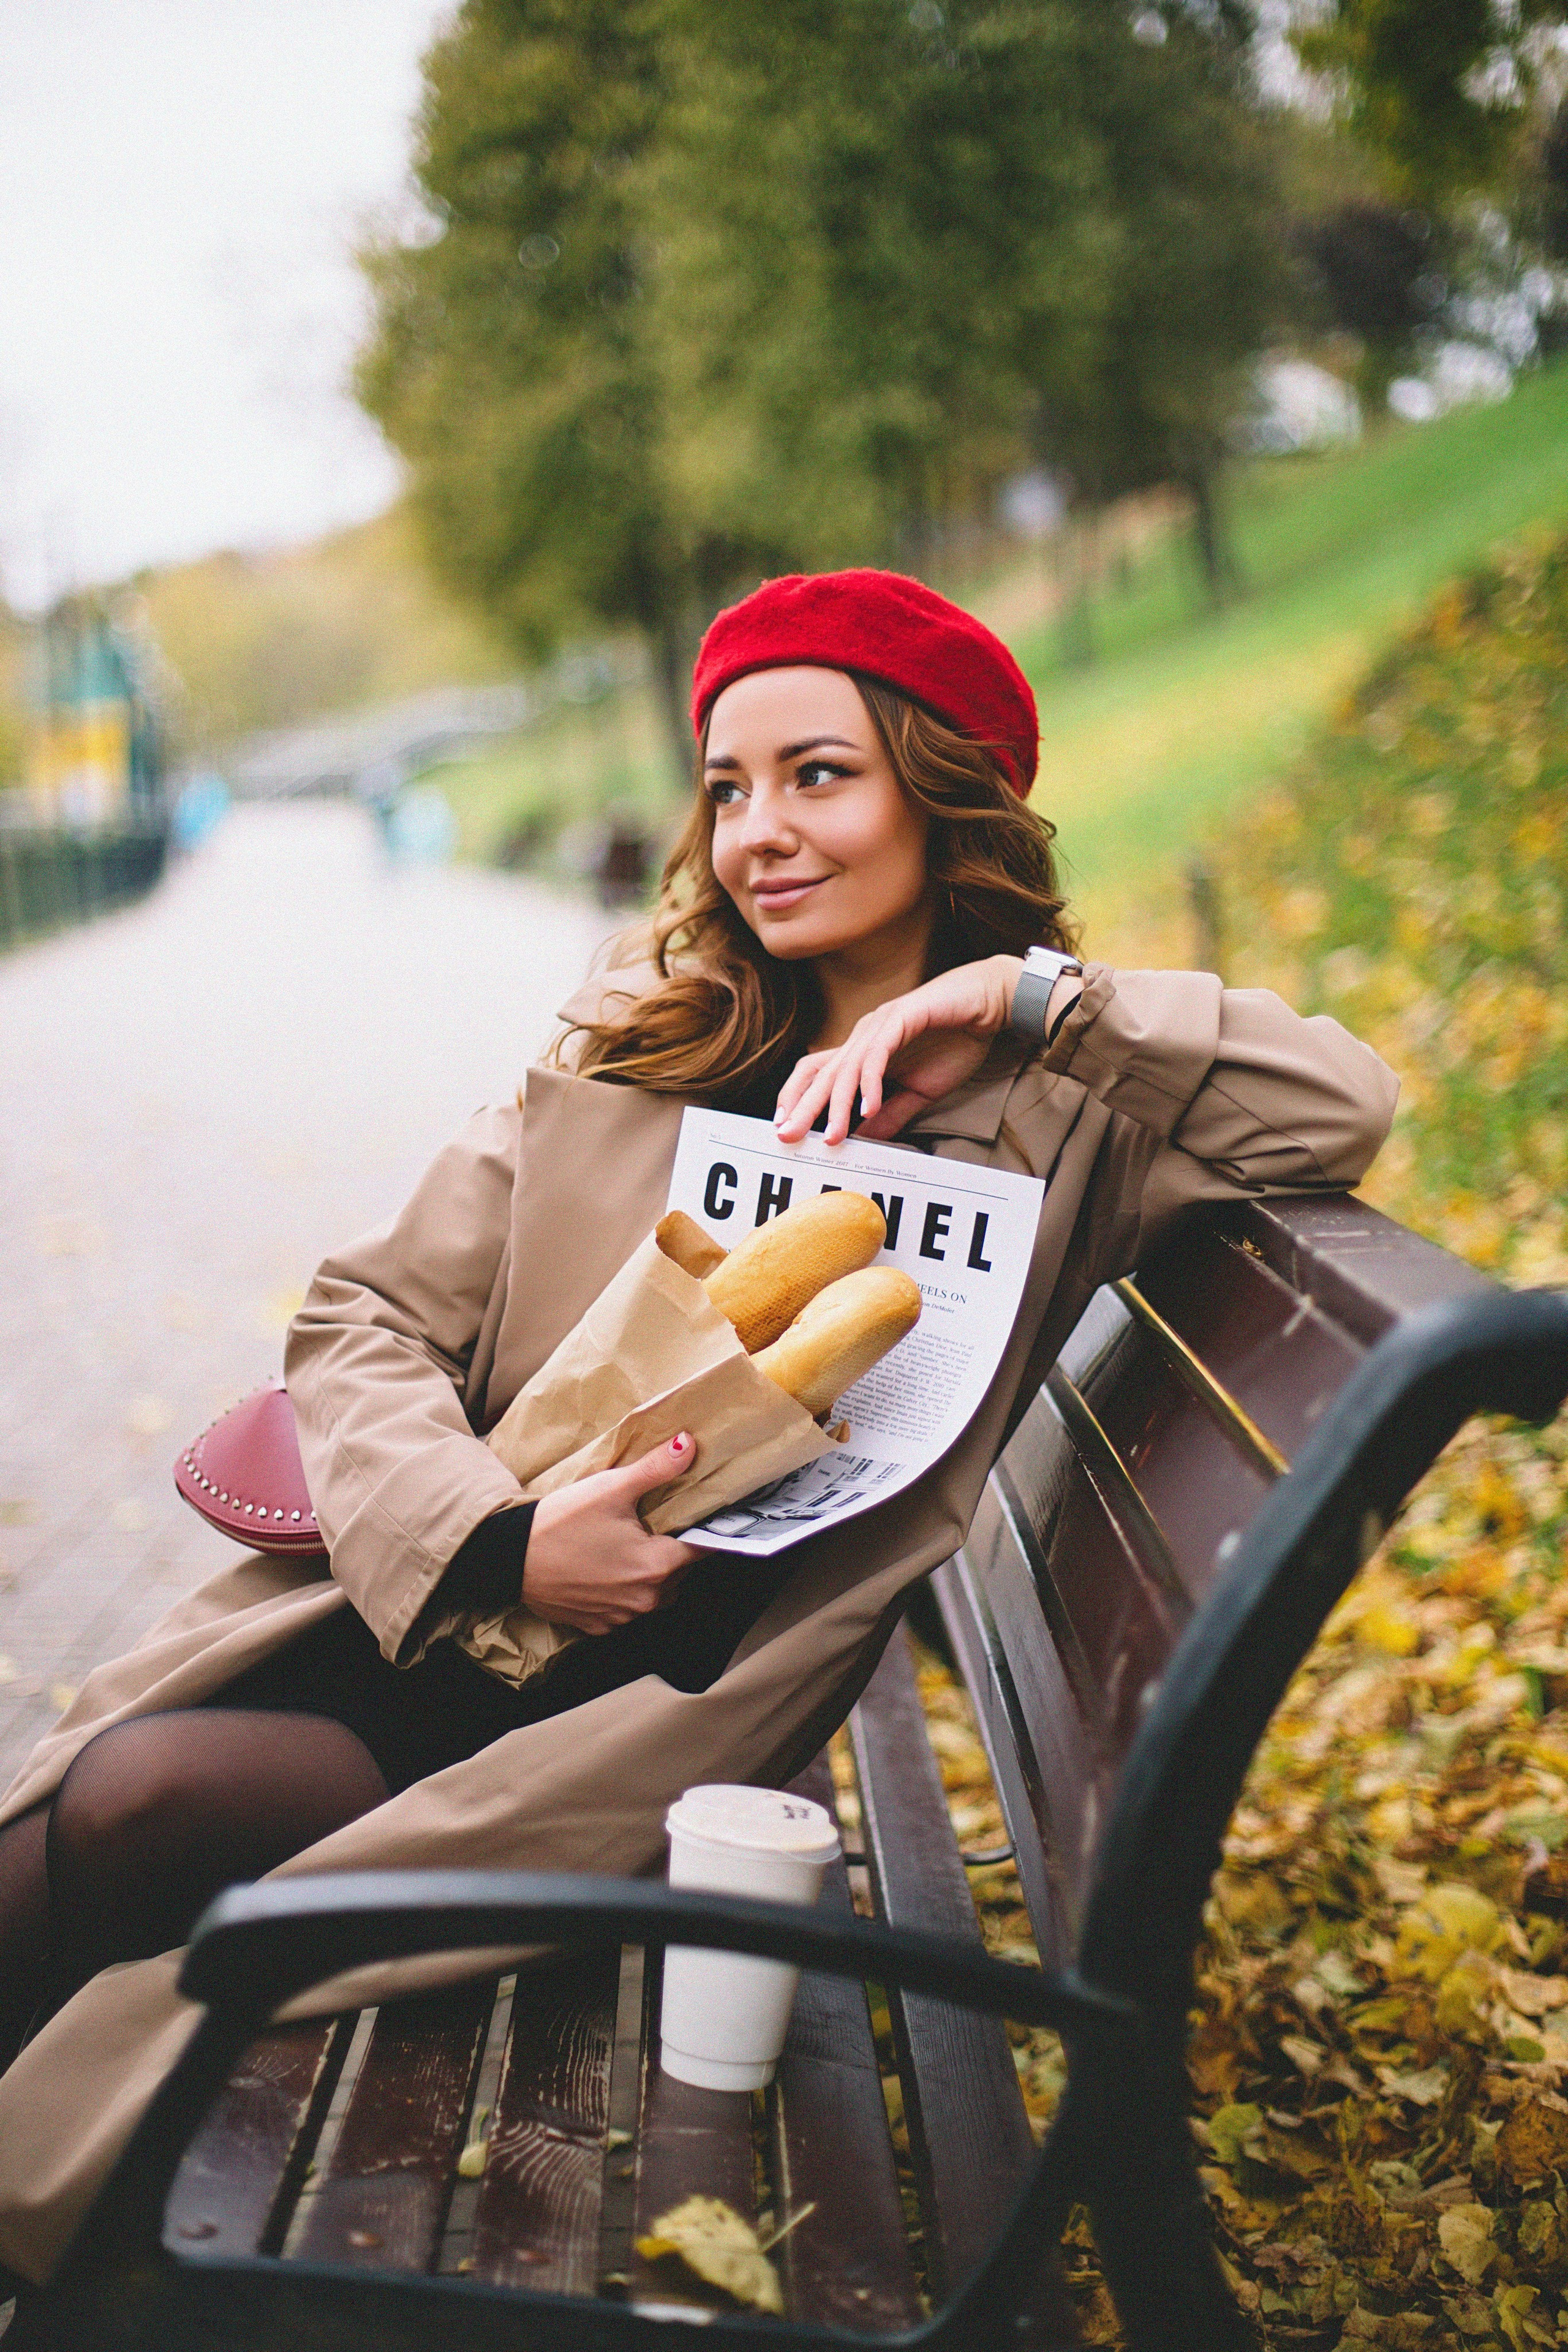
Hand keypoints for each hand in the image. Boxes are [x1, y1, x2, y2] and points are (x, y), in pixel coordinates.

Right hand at [521, 1433, 703, 1634]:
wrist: (508, 1558)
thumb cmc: (561, 1523)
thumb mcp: (611, 1488)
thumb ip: (656, 1468)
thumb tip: (688, 1445)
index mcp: (657, 1566)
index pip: (701, 1548)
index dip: (701, 1528)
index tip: (695, 1514)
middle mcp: (645, 1600)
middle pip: (679, 1572)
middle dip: (672, 1548)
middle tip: (653, 1523)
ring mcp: (621, 1617)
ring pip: (654, 1592)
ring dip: (649, 1572)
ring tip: (627, 1544)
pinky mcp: (597, 1625)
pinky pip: (625, 1607)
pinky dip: (622, 1590)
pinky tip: (605, 1568)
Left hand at [774, 956, 1023, 1144]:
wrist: (988, 1004)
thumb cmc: (956, 1040)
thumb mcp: (920, 1091)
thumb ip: (891, 1113)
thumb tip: (864, 1138)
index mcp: (863, 1051)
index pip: (818, 1074)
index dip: (797, 1099)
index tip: (786, 1129)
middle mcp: (863, 1036)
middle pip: (822, 1073)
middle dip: (802, 1107)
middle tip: (787, 1136)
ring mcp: (879, 1025)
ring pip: (846, 1068)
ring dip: (837, 1105)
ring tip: (832, 1135)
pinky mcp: (900, 1018)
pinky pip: (877, 1056)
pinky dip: (871, 1084)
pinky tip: (869, 1108)